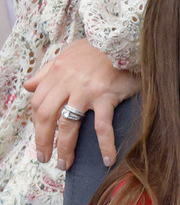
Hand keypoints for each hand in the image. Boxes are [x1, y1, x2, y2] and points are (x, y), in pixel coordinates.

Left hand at [24, 39, 140, 169]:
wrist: (125, 40)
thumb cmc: (99, 49)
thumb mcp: (68, 54)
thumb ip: (47, 71)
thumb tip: (28, 86)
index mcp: (57, 73)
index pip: (39, 103)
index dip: (37, 125)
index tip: (41, 139)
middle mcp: (67, 82)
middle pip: (47, 116)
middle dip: (44, 140)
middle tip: (45, 158)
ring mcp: (86, 91)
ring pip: (68, 125)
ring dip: (65, 148)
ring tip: (65, 164)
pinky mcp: (106, 97)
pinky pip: (102, 126)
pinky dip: (105, 145)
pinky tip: (108, 159)